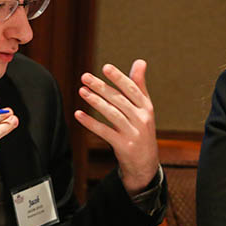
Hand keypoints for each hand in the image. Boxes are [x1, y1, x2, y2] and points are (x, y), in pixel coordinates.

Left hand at [74, 60, 158, 195]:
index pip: (132, 89)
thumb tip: (140, 62)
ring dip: (96, 102)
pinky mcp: (123, 146)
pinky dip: (91, 123)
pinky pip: (105, 132)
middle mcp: (142, 119)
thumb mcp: (144, 108)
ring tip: (82, 91)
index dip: (119, 78)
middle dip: (101, 87)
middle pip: (120, 100)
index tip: (106, 67)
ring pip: (112, 114)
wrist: (145, 163)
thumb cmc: (141, 130)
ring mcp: (133, 133)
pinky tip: (79, 115)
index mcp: (147, 107)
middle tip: (85, 77)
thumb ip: (139, 85)